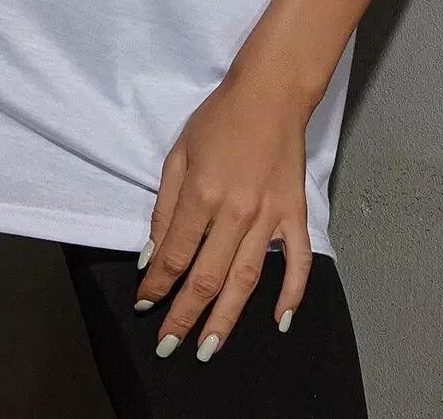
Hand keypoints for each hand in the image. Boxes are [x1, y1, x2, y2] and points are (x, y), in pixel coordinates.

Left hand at [134, 64, 314, 360]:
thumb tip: (151, 255)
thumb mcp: (179, 154)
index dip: (156, 285)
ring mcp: (269, 216)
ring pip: (246, 280)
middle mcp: (235, 212)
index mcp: (202, 194)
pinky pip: (297, 262)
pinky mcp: (295, 214)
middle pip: (207, 277)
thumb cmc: (218, 119)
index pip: (174, 254)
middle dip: (184, 315)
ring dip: (226, 319)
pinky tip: (280, 321)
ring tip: (209, 349)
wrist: (270, 93)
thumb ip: (164, 207)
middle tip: (168, 345)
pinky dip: (292, 294)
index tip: (145, 304)